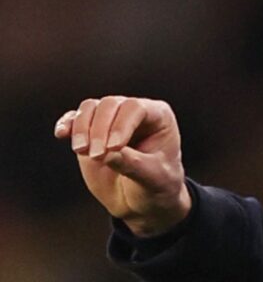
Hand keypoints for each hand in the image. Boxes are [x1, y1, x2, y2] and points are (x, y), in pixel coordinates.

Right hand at [54, 96, 191, 236]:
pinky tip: (61, 134)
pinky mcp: (90, 131)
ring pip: (90, 108)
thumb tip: (108, 154)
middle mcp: (135, 112)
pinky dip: (67, 124)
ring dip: (82, 128)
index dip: (121, 125)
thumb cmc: (156, 186)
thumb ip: (132, 165)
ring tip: (82, 151)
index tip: (113, 149)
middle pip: (110, 104)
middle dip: (99, 129)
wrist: (142, 200)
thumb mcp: (153, 179)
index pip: (135, 108)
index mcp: (159, 116)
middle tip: (97, 157)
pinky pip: (75, 118)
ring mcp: (111, 119)